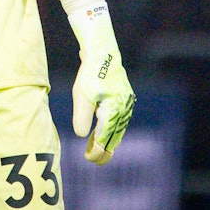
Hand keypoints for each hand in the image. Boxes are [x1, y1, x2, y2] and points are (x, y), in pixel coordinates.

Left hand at [69, 10, 134, 164]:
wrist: (102, 50)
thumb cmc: (91, 73)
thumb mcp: (83, 96)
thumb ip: (83, 118)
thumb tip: (83, 136)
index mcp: (115, 111)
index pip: (106, 138)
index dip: (98, 150)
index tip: (90, 160)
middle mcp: (124, 109)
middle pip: (115, 135)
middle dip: (105, 148)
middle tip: (95, 160)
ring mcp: (126, 101)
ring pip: (119, 126)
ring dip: (110, 137)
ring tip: (101, 148)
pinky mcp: (124, 94)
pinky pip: (119, 116)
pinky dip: (113, 125)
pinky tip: (107, 127)